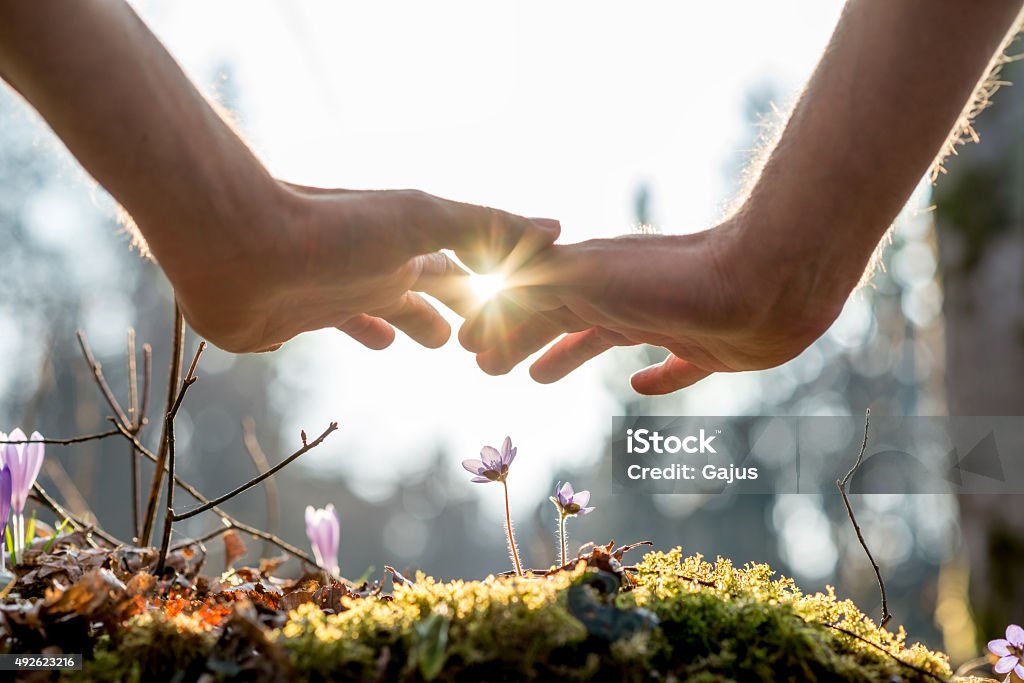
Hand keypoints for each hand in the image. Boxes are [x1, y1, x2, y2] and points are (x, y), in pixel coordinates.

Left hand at [168, 183, 559, 352]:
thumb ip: (486, 226)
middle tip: (481, 335)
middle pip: (428, 287)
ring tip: (431, 342)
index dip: (494, 283)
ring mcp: (338, 290)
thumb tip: (557, 228)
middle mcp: (377, 264)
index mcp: (408, 243)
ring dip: (411, 321)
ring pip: (386, 308)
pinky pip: (338, 326)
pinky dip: (362, 333)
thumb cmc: (332, 230)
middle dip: (456, 307)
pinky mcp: (299, 318)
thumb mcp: (420, 220)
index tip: (522, 303)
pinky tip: (371, 342)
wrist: (235, 246)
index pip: (464, 264)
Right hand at [459, 217, 845, 393]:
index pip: (528, 304)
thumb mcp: (585, 280)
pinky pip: (673, 366)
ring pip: (603, 339)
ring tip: (541, 377)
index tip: (469, 350)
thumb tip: (487, 305)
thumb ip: (534, 289)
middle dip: (523, 339)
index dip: (497, 327)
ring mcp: (665, 319)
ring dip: (568, 355)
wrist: (768, 280)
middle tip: (492, 367)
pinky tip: (642, 387)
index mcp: (590, 280)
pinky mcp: (709, 348)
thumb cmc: (672, 282)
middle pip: (558, 320)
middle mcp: (623, 295)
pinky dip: (655, 378)